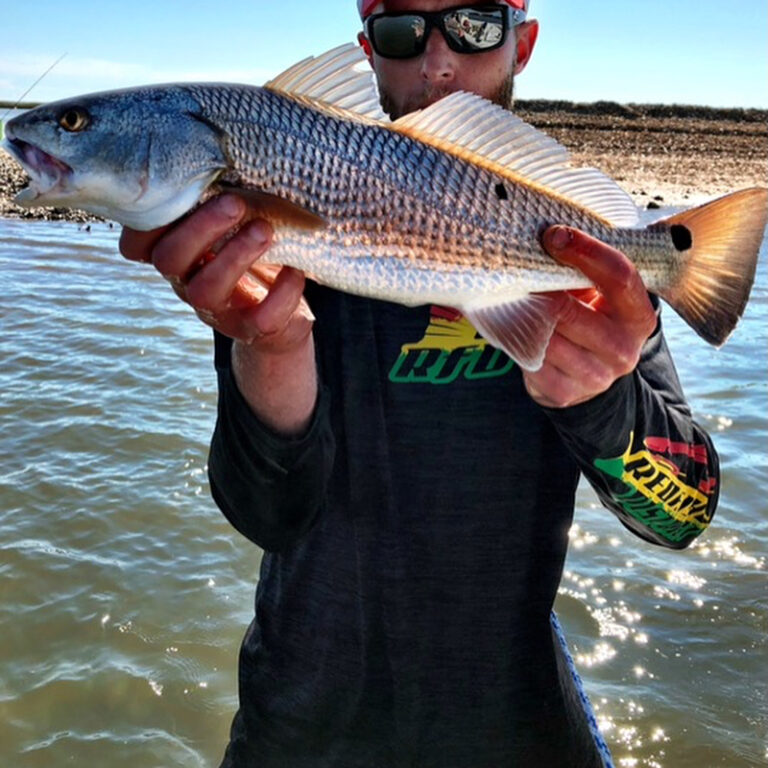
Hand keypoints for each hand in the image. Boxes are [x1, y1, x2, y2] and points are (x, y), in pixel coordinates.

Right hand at [119, 193, 312, 352]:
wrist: (286, 309)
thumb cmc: (256, 248)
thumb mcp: (236, 218)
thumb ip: (222, 190)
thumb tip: (221, 132)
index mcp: (177, 253)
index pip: (136, 245)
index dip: (143, 224)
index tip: (174, 189)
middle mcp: (188, 282)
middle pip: (170, 259)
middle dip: (200, 228)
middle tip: (235, 202)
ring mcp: (219, 310)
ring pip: (206, 291)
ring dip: (235, 256)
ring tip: (265, 229)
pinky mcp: (253, 330)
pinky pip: (260, 320)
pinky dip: (281, 293)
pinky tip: (296, 269)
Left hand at [523, 226, 656, 408]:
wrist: (586, 378)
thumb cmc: (591, 321)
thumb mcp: (602, 297)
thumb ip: (589, 272)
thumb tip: (550, 236)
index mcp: (639, 318)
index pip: (619, 277)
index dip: (586, 251)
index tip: (554, 236)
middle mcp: (623, 350)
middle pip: (569, 309)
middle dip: (539, 287)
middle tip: (517, 269)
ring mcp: (595, 376)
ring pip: (545, 334)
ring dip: (523, 314)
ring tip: (512, 296)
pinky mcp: (564, 392)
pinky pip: (530, 356)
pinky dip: (516, 337)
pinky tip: (513, 325)